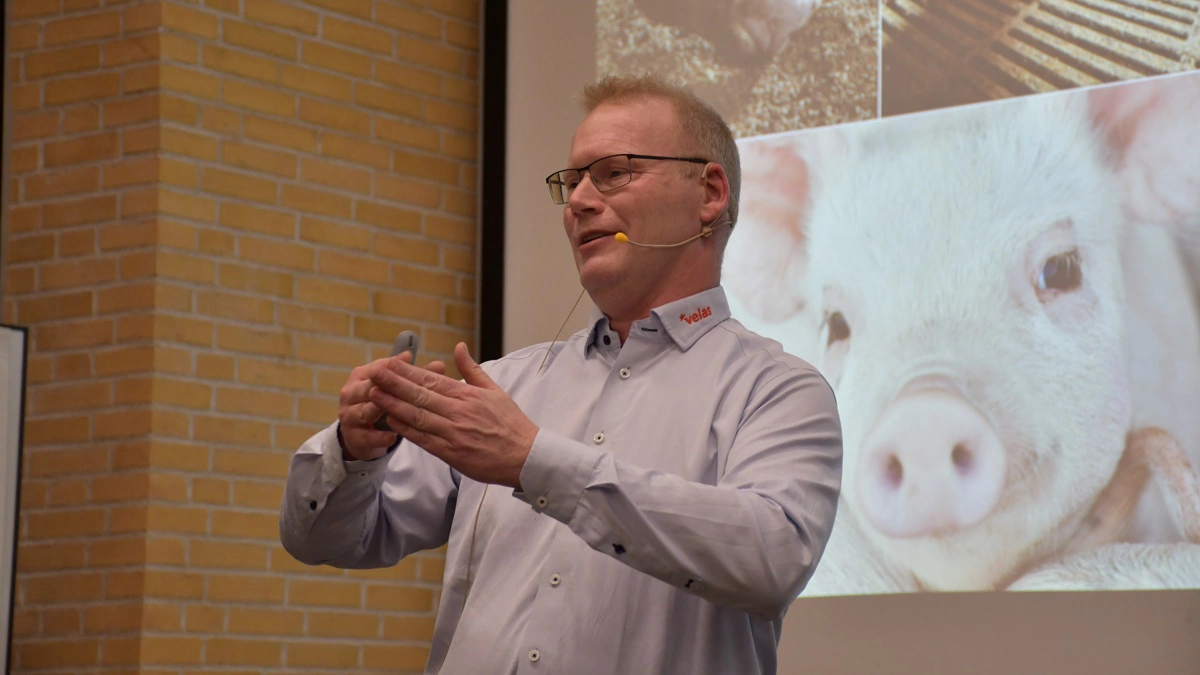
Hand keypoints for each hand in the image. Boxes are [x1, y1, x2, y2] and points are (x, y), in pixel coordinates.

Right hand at [337, 352, 445, 460]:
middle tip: (402, 387)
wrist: (362, 434)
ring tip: (395, 411)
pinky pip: (367, 436)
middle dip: (386, 387)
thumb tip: (440, 365)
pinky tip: (393, 438)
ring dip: (379, 411)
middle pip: (368, 388)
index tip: (413, 362)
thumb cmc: (383, 403)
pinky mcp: (353, 436)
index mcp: (361, 375)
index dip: (395, 366)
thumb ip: (415, 376)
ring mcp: (349, 415)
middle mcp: (351, 393)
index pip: (378, 368)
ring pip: (364, 411)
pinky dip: (379, 437)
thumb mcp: (396, 388)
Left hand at [369, 342, 538, 488]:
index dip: (407, 372)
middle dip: (394, 383)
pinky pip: (424, 440)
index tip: (389, 363)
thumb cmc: (511, 423)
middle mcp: (459, 412)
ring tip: (374, 394)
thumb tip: (459, 346)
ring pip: (418, 416)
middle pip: (420, 395)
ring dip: (394, 405)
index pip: (432, 380)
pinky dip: (406, 430)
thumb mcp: (495, 390)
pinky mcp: (452, 453)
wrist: (526, 456)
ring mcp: (454, 433)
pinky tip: (391, 421)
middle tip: (373, 373)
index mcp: (468, 395)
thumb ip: (473, 369)